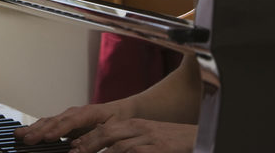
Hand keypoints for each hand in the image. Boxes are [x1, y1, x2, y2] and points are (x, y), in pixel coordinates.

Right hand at [15, 102, 126, 144]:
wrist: (123, 111)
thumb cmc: (118, 120)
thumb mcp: (113, 130)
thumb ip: (95, 138)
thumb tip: (78, 147)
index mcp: (87, 113)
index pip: (69, 122)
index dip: (57, 130)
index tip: (47, 138)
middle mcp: (74, 113)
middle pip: (53, 121)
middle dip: (38, 131)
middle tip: (25, 139)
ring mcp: (68, 116)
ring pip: (48, 122)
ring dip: (33, 129)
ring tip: (19, 135)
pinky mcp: (65, 122)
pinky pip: (49, 124)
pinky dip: (37, 129)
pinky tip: (28, 134)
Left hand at [67, 118, 195, 152]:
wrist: (202, 137)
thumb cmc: (173, 143)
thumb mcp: (148, 139)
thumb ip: (128, 143)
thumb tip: (109, 150)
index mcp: (134, 125)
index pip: (104, 128)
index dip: (87, 138)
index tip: (72, 146)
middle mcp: (139, 128)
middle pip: (107, 134)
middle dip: (87, 144)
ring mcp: (149, 138)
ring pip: (119, 146)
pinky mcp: (160, 148)